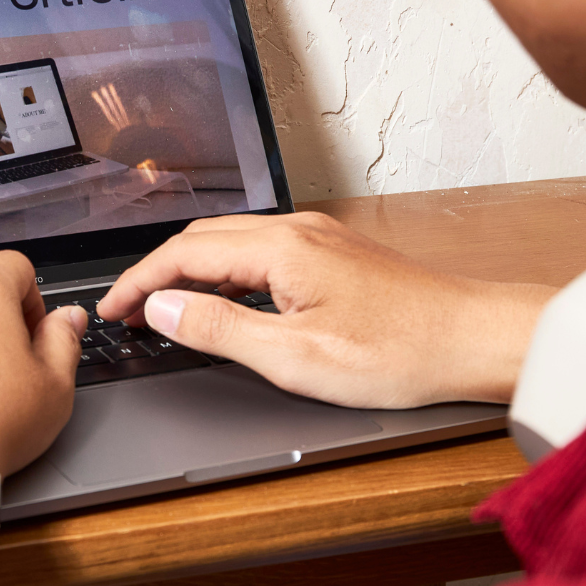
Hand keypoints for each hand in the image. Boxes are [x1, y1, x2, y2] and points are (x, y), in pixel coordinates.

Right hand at [95, 213, 552, 407]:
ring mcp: (318, 236)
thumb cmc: (400, 351)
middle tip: (128, 312)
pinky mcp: (333, 252)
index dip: (138, 283)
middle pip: (201, 238)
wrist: (474, 339)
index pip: (182, 254)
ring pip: (230, 241)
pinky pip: (259, 249)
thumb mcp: (295, 356)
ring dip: (189, 269)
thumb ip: (221, 328)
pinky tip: (223, 298)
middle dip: (156, 272)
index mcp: (280, 248)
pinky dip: (223, 270)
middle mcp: (296, 229)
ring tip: (165, 308)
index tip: (111, 311)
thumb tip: (164, 307)